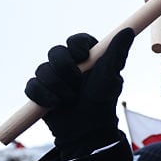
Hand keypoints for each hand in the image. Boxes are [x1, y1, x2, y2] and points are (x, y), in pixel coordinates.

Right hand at [25, 27, 134, 155]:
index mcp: (87, 58)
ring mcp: (52, 77)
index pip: (76, 40)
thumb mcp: (110, 76)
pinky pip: (32, 87)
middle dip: (65, 69)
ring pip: (42, 70)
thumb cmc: (101, 101)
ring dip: (57, 87)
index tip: (82, 55)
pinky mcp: (39, 91)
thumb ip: (117, 52)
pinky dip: (43, 97)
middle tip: (77, 84)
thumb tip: (128, 30)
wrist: (86, 129)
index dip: (76, 46)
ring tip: (70, 99)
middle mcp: (69, 65)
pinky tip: (55, 105)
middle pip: (55, 52)